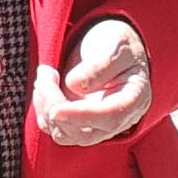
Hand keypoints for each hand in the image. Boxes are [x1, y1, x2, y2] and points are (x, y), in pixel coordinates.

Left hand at [33, 18, 150, 147]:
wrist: (110, 47)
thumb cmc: (118, 44)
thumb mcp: (116, 44)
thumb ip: (100, 65)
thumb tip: (73, 85)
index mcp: (135, 98)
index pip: (111, 117)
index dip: (82, 116)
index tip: (56, 110)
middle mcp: (117, 120)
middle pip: (84, 133)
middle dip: (55, 106)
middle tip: (45, 71)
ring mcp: (96, 125)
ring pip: (64, 134)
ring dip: (45, 107)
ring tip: (45, 72)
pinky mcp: (77, 125)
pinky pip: (54, 127)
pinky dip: (42, 108)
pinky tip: (44, 84)